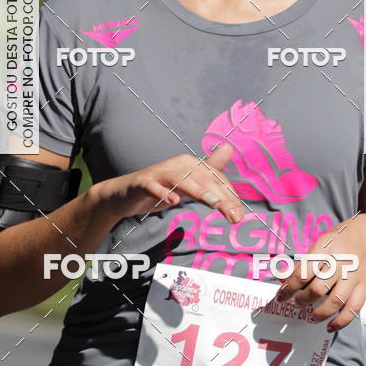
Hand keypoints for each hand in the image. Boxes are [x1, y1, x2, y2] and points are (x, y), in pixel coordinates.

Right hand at [95, 143, 243, 224]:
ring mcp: (159, 173)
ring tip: (214, 203)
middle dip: (221, 197)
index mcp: (191, 164)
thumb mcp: (188, 182)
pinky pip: (153, 186)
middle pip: (203, 178)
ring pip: (181, 179)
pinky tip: (172, 200)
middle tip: (234, 216)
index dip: (229, 196)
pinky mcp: (143, 182)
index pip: (215, 178)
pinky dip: (162, 192)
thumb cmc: (161, 188)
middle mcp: (177, 164)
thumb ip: (209, 169)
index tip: (240, 215)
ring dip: (198, 190)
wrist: (125, 194)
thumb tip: (229, 148)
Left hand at [272, 212, 365, 331]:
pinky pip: (353, 309)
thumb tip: (284, 280)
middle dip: (302, 300)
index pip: (303, 272)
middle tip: (296, 303)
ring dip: (319, 313)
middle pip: (318, 289)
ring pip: (335, 301)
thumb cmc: (340, 239)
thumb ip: (305, 262)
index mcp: (326, 247)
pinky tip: (329, 326)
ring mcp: (355, 275)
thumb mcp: (321, 242)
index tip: (281, 296)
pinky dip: (341, 322)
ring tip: (310, 316)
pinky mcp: (365, 286)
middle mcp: (342, 262)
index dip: (289, 287)